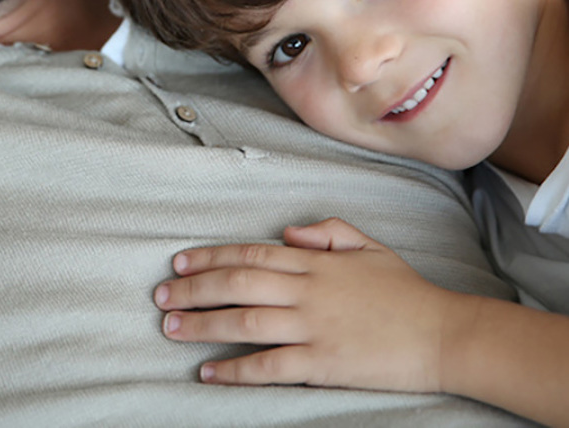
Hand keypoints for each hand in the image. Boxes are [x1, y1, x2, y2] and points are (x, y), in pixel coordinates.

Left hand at [154, 218, 456, 391]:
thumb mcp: (367, 245)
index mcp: (314, 262)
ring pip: (246, 321)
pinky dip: (236, 369)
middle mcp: (307, 291)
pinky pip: (270, 366)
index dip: (210, 257)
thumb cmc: (404, 289)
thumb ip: (326, 233)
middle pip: (238, 285)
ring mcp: (313, 327)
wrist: (443, 334)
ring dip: (204, 325)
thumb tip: (287, 234)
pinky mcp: (323, 363)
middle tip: (161, 297)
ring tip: (171, 329)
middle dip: (194, 289)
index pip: (250, 255)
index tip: (179, 262)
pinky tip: (210, 372)